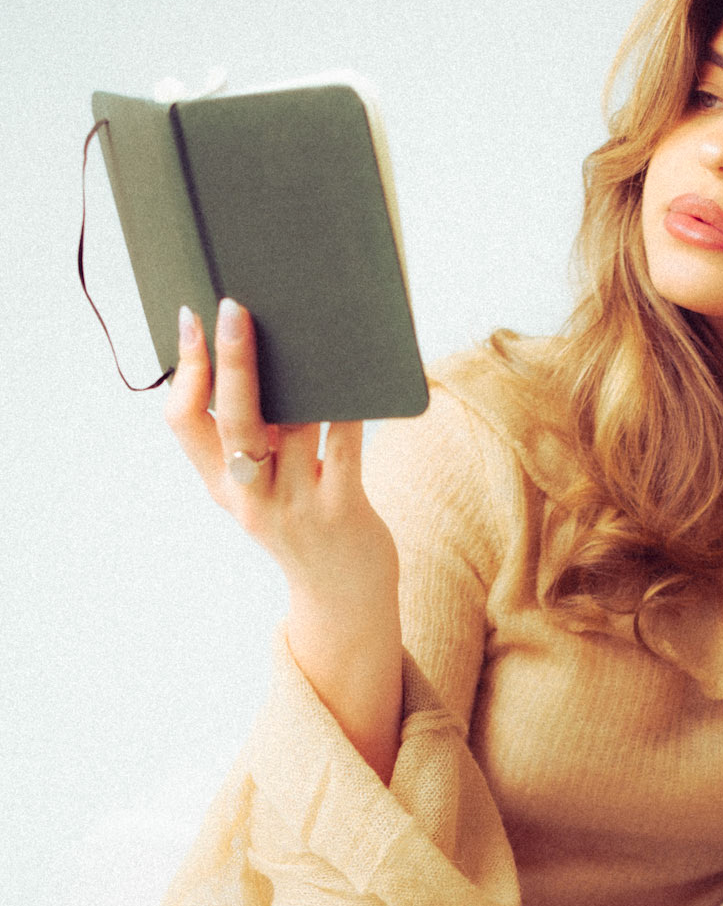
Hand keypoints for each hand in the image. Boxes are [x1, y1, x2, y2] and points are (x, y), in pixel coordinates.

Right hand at [165, 299, 397, 610]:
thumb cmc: (303, 526)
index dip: (186, 370)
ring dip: (303, 375)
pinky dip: (348, 409)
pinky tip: (357, 375)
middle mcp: (251, 496)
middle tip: (234, 307)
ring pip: (294, 426)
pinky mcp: (342, 510)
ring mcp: (296, 505)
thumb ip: (253, 440)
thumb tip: (260, 359)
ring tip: (311, 326)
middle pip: (235, 420)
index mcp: (221, 485)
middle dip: (232, 361)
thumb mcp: (260, 491)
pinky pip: (345, 447)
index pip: (182, 422)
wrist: (343, 598)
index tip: (192, 320)